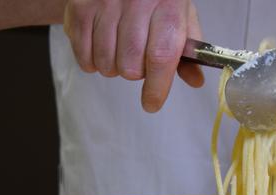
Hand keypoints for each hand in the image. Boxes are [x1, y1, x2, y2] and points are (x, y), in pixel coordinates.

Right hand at [63, 0, 203, 111]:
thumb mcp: (180, 15)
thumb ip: (188, 51)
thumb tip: (195, 80)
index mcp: (167, 5)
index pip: (161, 56)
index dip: (157, 87)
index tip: (152, 103)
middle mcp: (136, 2)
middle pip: (130, 67)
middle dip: (135, 72)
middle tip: (137, 58)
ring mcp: (105, 3)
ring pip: (106, 64)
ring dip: (113, 67)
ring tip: (119, 49)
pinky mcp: (80, 7)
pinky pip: (84, 55)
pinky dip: (92, 60)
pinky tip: (100, 46)